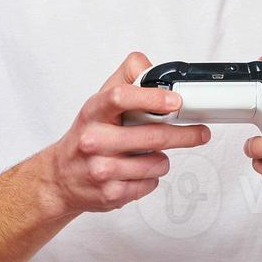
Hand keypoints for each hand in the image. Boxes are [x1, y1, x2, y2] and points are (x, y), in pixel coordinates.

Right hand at [41, 52, 209, 214]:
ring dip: (162, 159)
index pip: (120, 97)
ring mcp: (101, 170)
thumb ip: (127, 78)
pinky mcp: (110, 194)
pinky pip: (150, 184)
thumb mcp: (100, 100)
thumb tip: (150, 67)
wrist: (61, 177)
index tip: (176, 100)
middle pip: (151, 137)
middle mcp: (93, 140)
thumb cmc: (87, 134)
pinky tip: (137, 172)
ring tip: (149, 155)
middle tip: (200, 132)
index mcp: (93, 112)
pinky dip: (151, 177)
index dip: (152, 98)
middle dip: (183, 135)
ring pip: (156, 164)